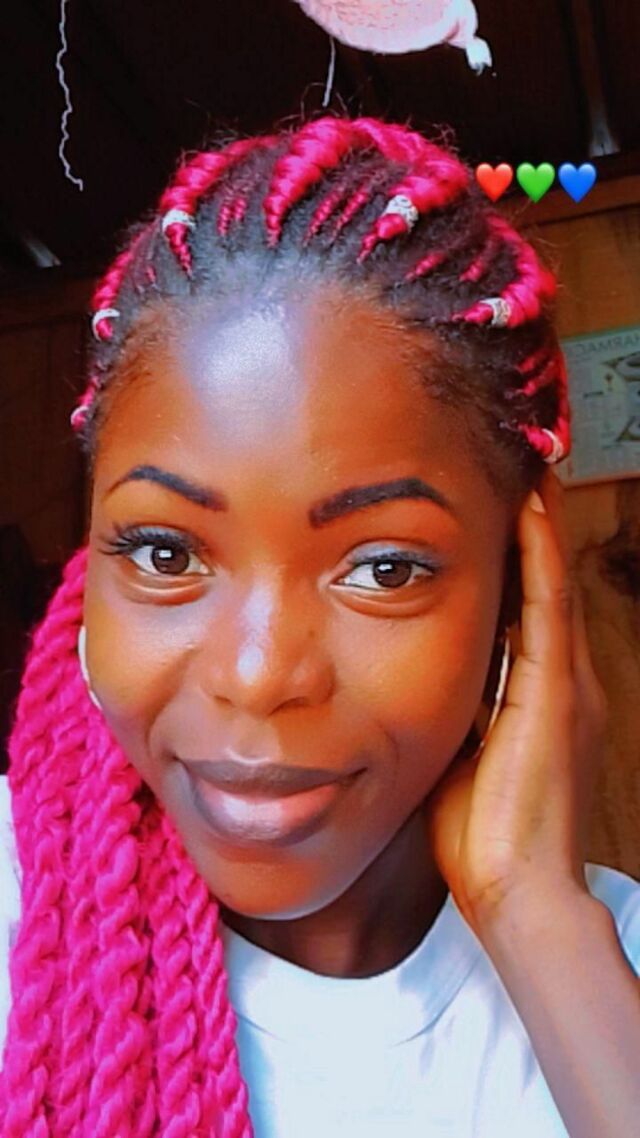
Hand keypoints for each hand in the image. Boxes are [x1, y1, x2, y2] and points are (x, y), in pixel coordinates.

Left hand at [423, 469, 607, 941]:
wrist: (519, 894)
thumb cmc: (485, 839)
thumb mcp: (465, 762)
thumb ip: (456, 718)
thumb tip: (410, 688)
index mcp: (544, 701)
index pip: (530, 612)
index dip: (518, 561)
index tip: (495, 514)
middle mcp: (566, 682)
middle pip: (545, 587)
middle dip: (530, 531)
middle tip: (515, 473)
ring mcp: (567, 685)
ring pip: (549, 584)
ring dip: (535, 528)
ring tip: (523, 472)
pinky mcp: (555, 692)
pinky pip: (546, 604)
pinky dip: (537, 554)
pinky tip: (525, 507)